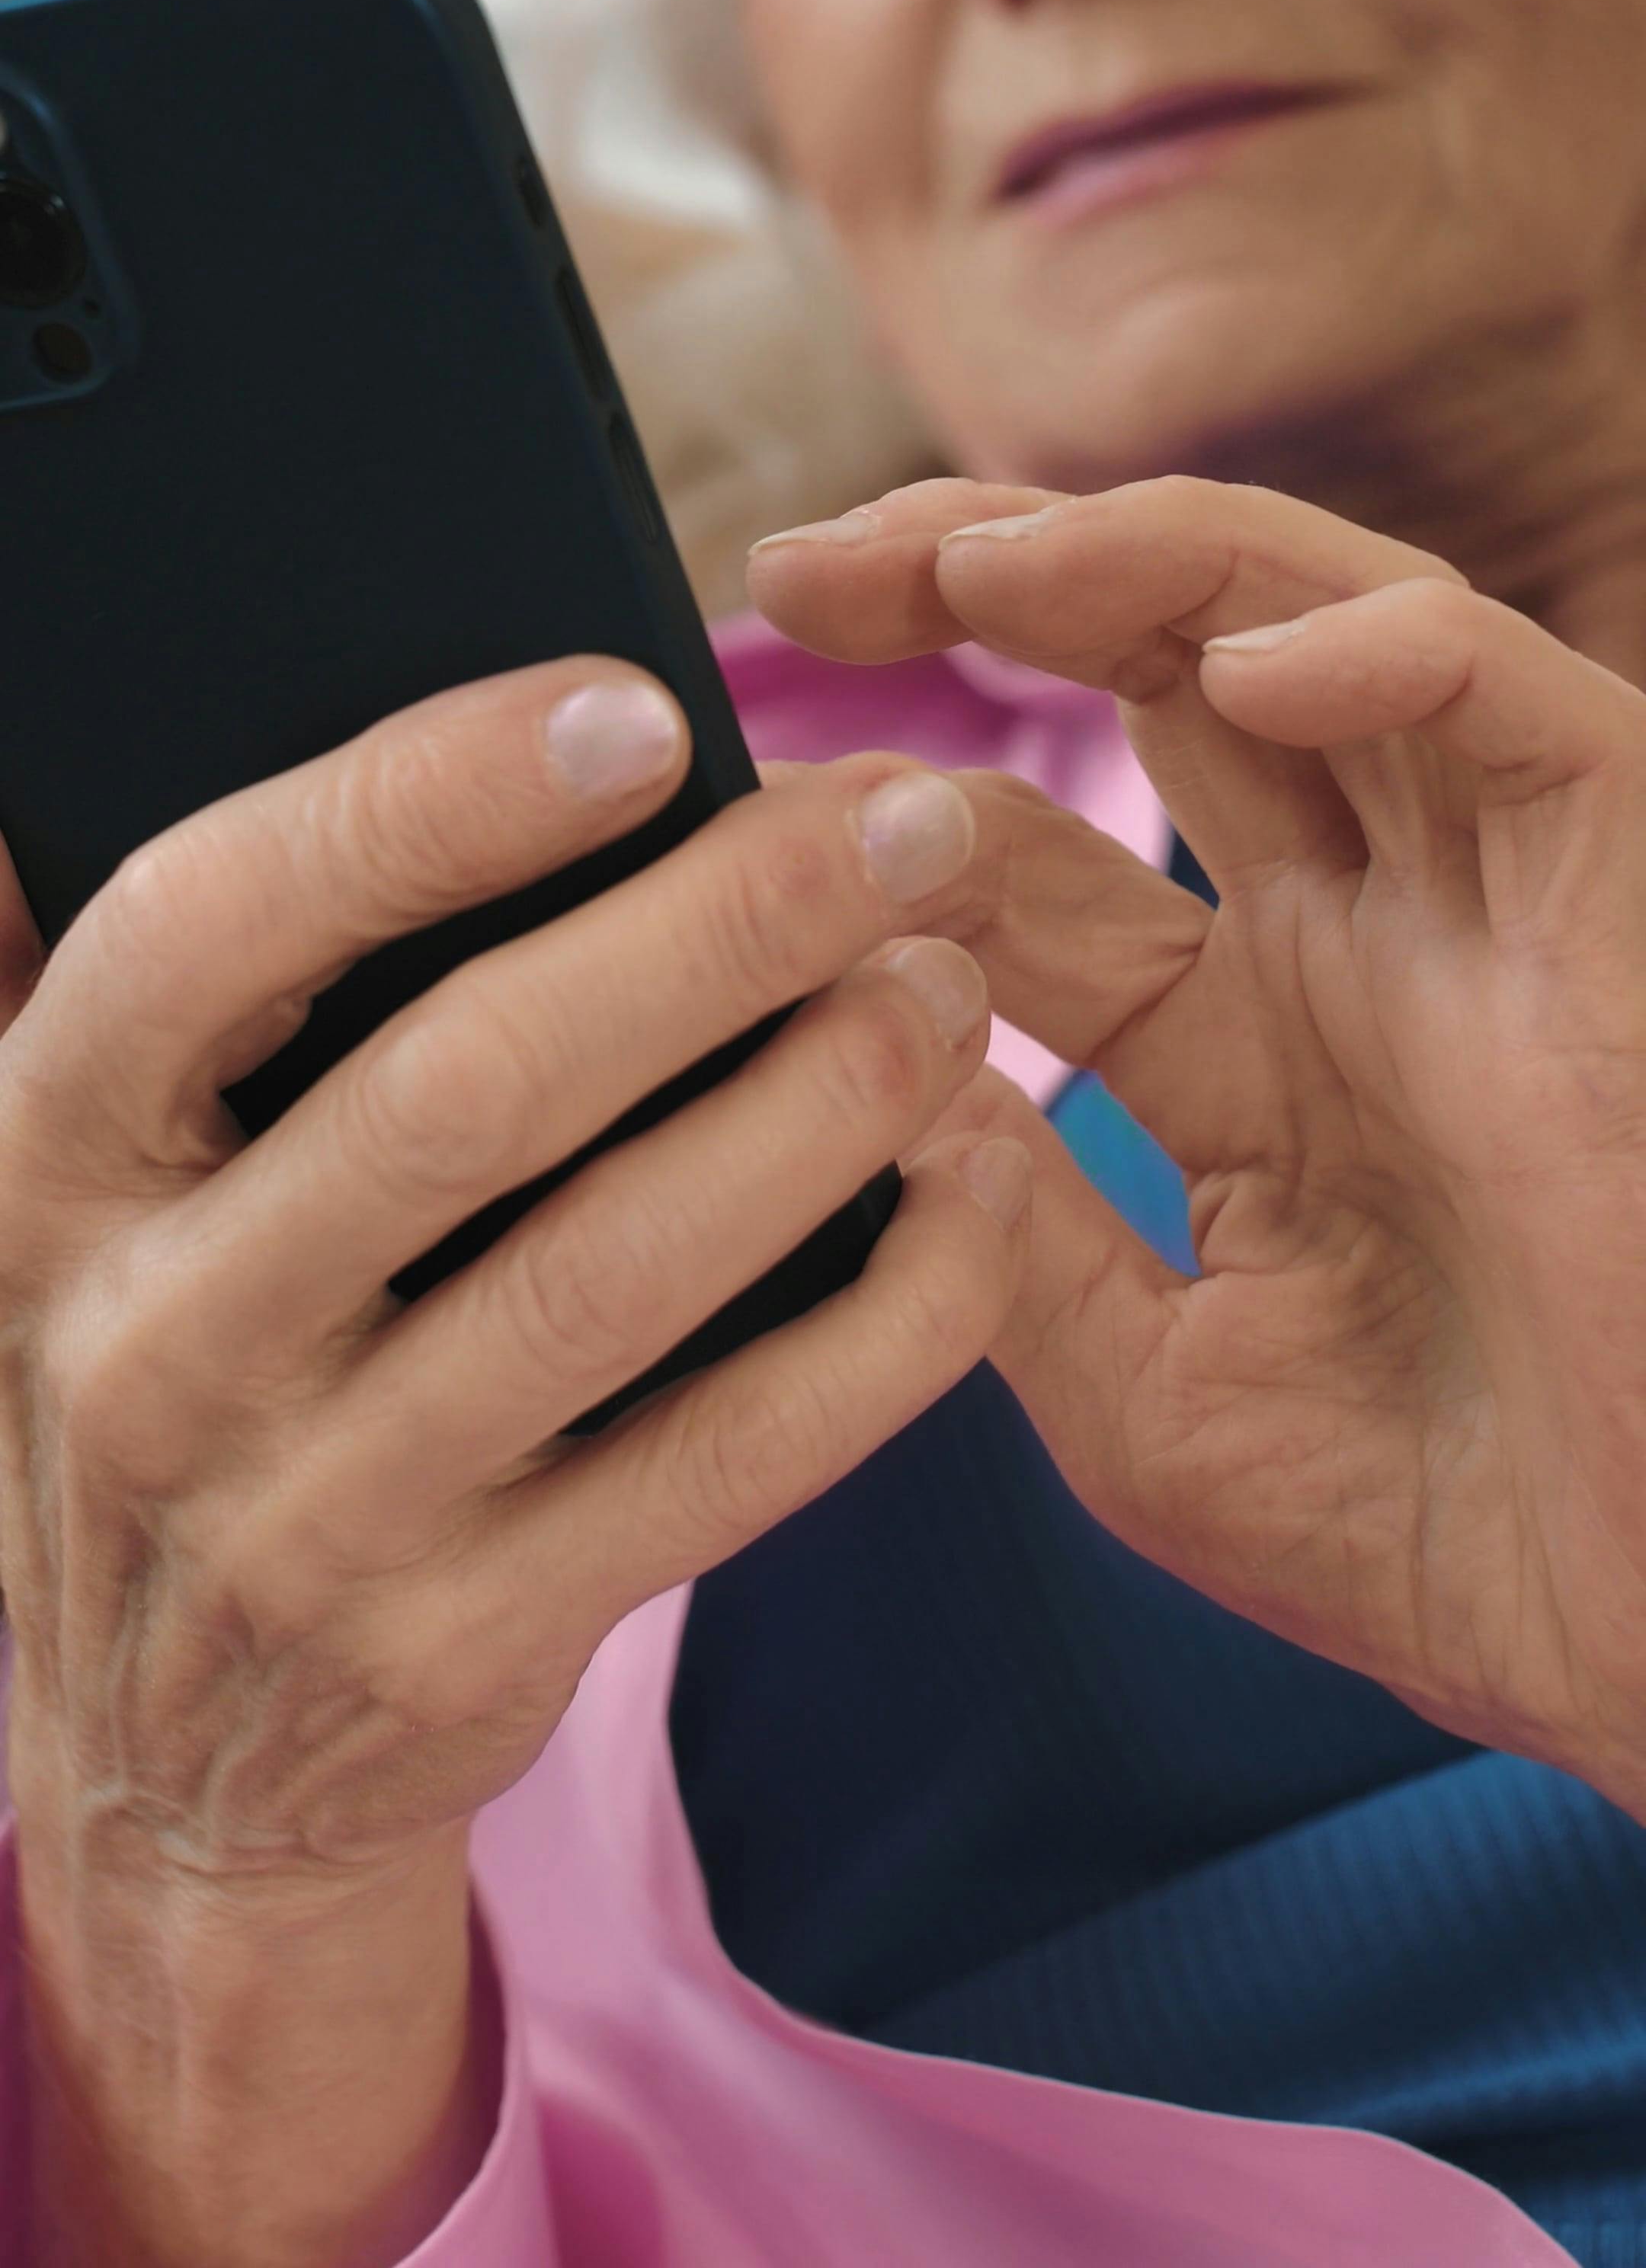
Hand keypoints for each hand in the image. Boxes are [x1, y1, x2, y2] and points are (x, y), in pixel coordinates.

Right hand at [0, 655, 1032, 2265]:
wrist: (167, 1759)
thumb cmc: (196, 1357)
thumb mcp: (123, 1180)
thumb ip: (221, 995)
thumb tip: (426, 732)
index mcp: (44, 1159)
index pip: (200, 933)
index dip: (422, 805)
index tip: (642, 712)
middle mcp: (147, 1339)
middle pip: (456, 1092)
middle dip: (711, 935)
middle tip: (903, 823)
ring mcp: (301, 1517)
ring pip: (602, 1276)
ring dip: (811, 1109)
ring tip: (951, 985)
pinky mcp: (463, 1642)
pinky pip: (713, 1462)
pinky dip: (872, 1326)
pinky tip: (972, 1197)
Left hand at [750, 476, 1645, 1821]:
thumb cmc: (1460, 1551)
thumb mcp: (1160, 1399)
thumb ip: (1015, 1237)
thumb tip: (862, 1072)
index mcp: (1250, 1040)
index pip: (1037, 858)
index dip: (893, 804)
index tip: (740, 786)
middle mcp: (1363, 934)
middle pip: (1159, 671)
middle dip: (984, 583)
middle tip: (808, 563)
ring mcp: (1489, 904)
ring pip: (1321, 627)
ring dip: (1147, 561)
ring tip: (977, 558)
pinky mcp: (1625, 899)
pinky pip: (1522, 702)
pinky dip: (1390, 651)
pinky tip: (1253, 670)